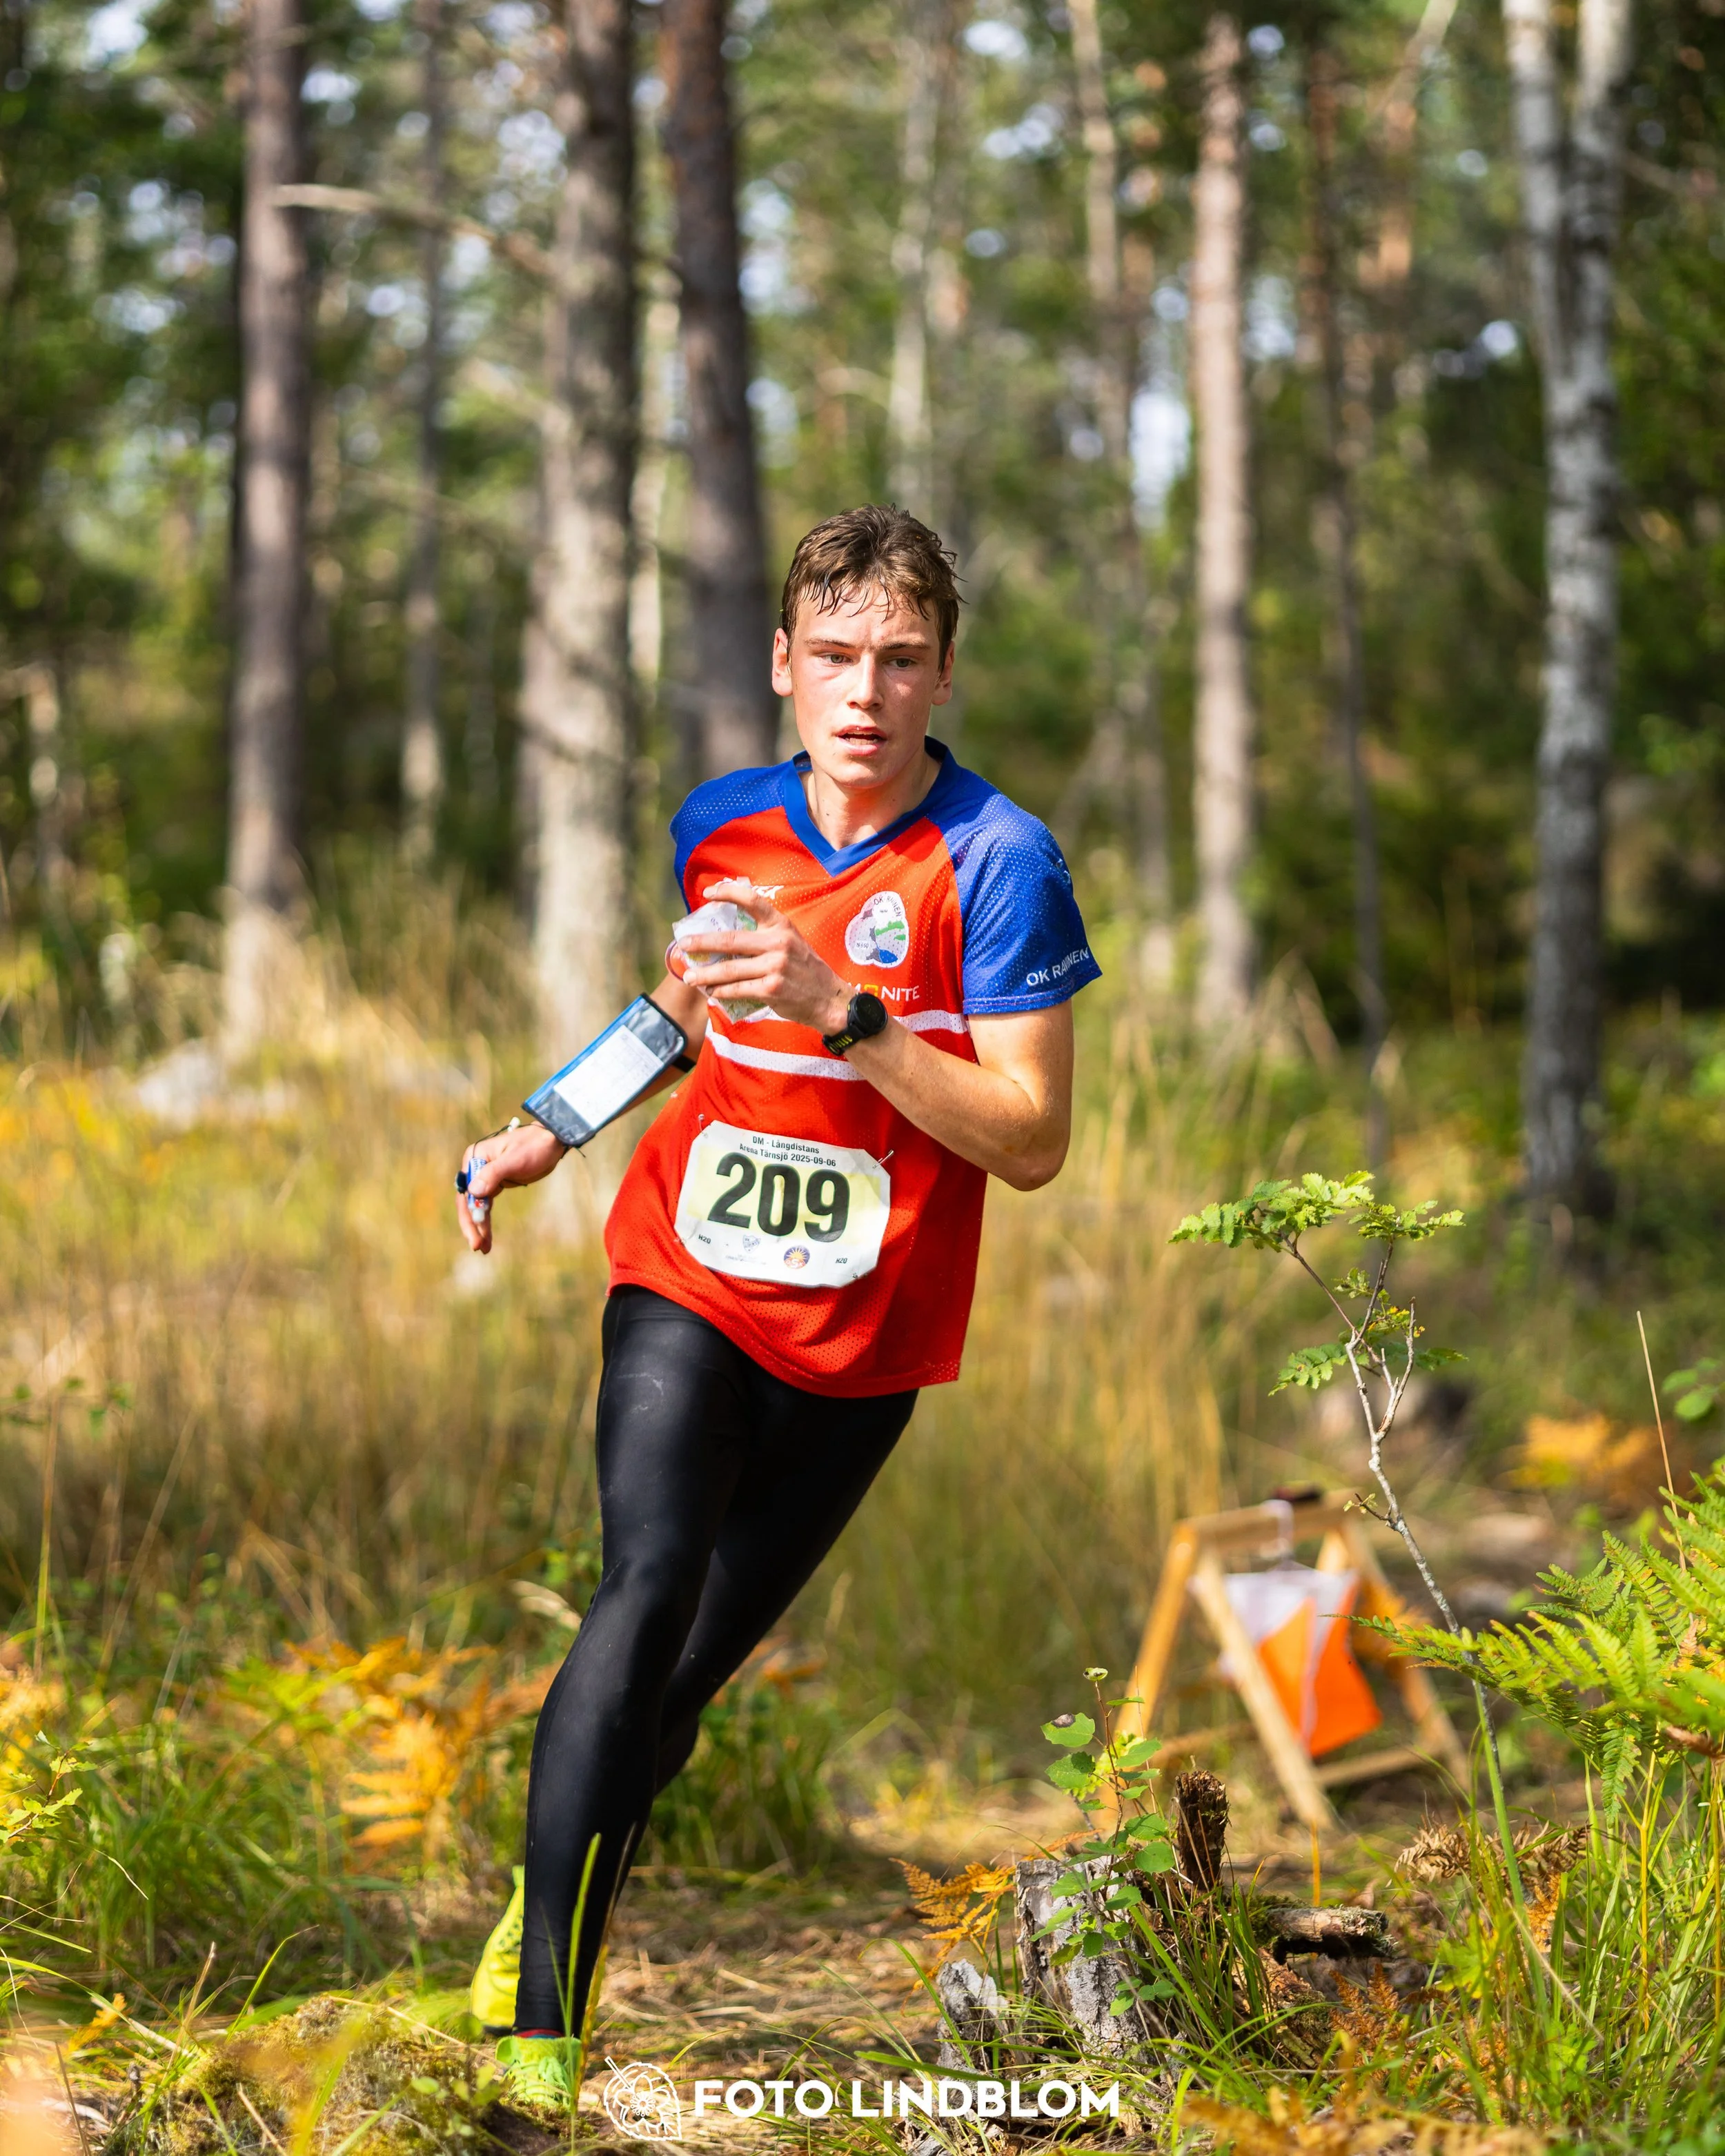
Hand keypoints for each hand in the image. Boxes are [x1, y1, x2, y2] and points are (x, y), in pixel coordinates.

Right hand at [456, 1119, 565, 1253]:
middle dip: (472, 1225)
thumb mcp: (516, 1160)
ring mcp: (484, 1176)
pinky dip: (486, 1221)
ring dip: (479, 1227)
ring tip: (482, 1248)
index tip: (476, 1232)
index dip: (470, 1213)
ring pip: (477, 1206)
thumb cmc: (535, 1146)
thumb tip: (473, 1192)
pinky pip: (487, 1206)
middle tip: (477, 1246)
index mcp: (475, 1157)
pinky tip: (487, 1238)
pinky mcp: (496, 1184)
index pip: (467, 1190)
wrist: (552, 1141)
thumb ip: (494, 1174)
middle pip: (469, 1201)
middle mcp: (476, 1166)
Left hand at [675, 880, 851, 1033]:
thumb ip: (766, 934)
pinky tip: (712, 992)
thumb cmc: (805, 969)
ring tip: (689, 977)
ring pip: (729, 969)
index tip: (708, 893)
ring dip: (705, 974)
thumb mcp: (791, 941)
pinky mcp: (771, 989)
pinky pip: (738, 989)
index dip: (727, 892)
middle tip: (683, 945)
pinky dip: (721, 991)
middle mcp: (778, 942)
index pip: (752, 900)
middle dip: (701, 943)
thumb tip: (728, 934)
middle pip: (730, 940)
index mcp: (781, 925)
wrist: (828, 998)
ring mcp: (775, 966)